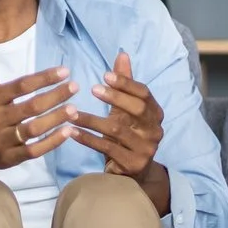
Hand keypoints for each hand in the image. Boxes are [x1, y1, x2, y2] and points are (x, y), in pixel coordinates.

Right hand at [0, 27, 78, 185]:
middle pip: (30, 107)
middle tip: (75, 87)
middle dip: (55, 97)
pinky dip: (52, 142)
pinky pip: (34, 151)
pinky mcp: (10, 159)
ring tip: (75, 109)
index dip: (44, 79)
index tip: (64, 71)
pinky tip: (68, 132)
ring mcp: (2, 141)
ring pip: (34, 129)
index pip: (20, 86)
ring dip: (56, 119)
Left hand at [71, 51, 170, 213]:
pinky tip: (72, 132)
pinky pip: (107, 148)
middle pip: (138, 109)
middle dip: (115, 97)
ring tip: (72, 112)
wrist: (132, 173)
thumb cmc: (127, 135)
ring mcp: (145, 149)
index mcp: (155, 114)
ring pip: (117, 130)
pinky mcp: (132, 164)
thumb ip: (125, 83)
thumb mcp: (126, 110)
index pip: (144, 94)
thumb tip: (122, 54)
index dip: (126, 83)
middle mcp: (155, 130)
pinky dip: (88, 139)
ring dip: (92, 120)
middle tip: (93, 89)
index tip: (105, 74)